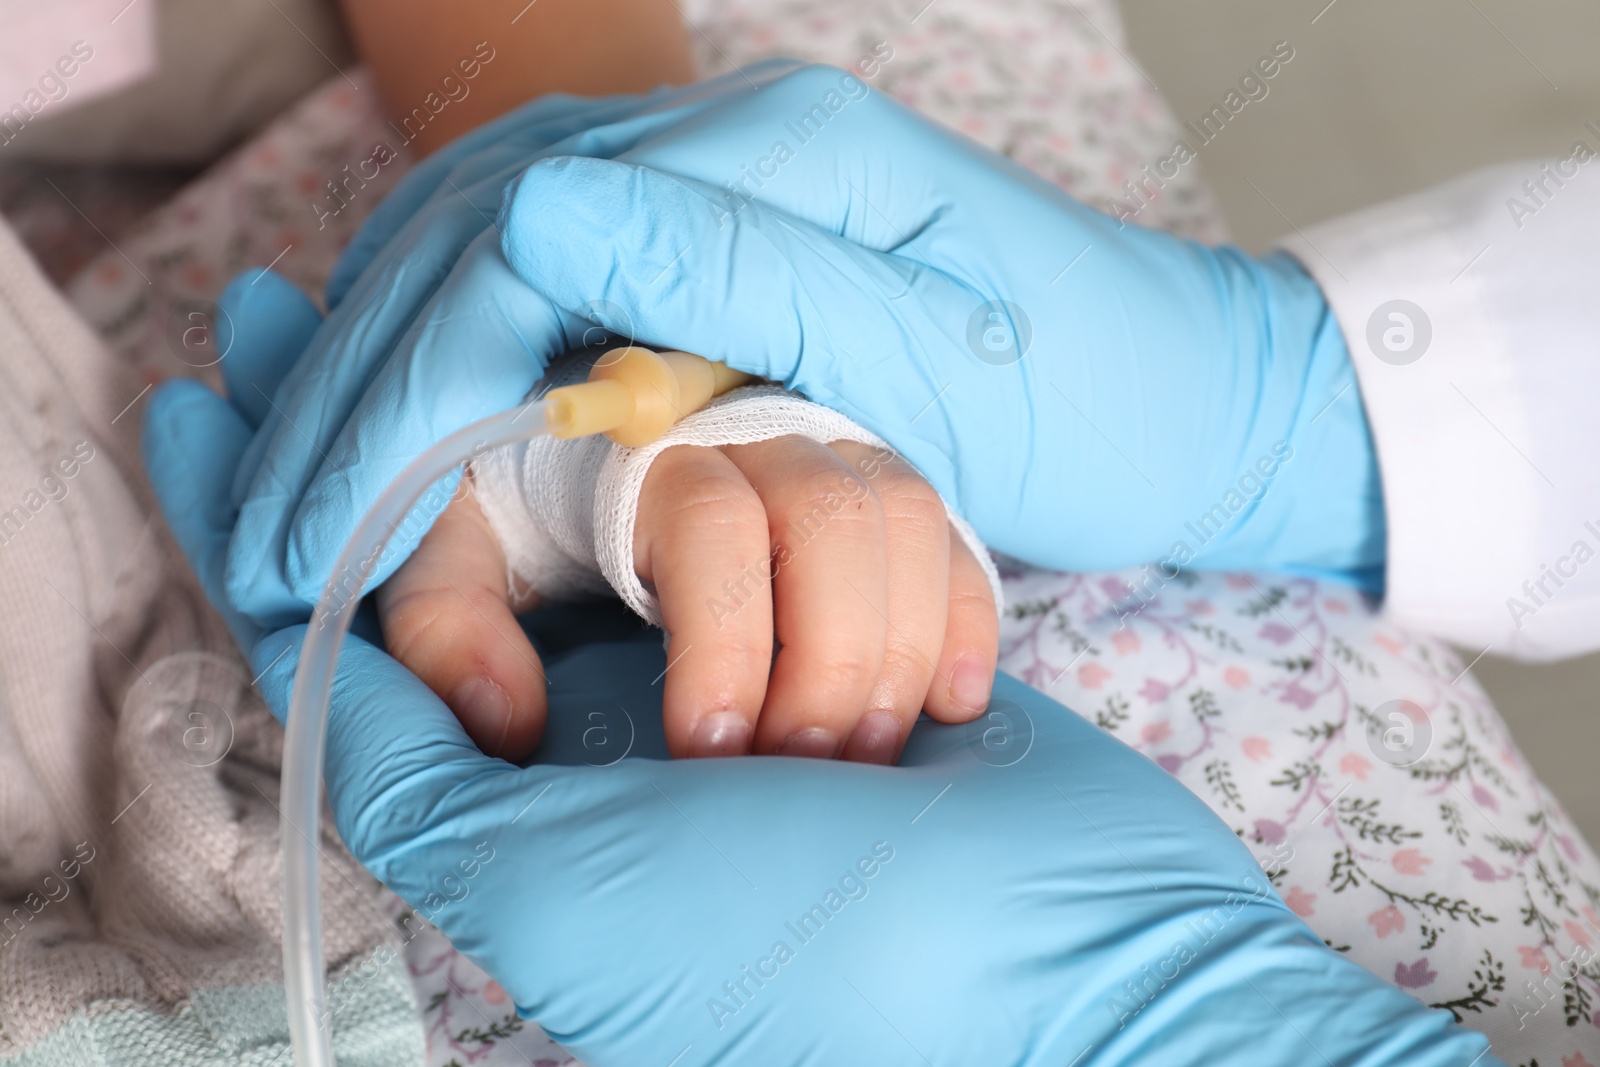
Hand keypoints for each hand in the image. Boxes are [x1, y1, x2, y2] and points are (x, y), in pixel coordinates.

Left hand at [143, 334, 1494, 1066]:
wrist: (1088, 972)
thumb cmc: (809, 955)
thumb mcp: (558, 886)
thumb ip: (408, 771)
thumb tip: (308, 648)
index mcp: (560, 772)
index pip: (401, 609)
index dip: (315, 494)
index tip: (253, 368)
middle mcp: (662, 703)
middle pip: (587, 523)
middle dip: (667, 572)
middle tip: (725, 682)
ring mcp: (791, 652)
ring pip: (757, 510)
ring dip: (824, 631)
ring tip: (866, 767)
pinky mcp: (901, 621)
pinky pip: (877, 524)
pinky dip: (909, 597)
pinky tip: (946, 700)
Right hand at [222, 62, 1386, 638]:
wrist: (1171, 392)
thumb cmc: (1080, 395)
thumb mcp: (926, 355)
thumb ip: (734, 280)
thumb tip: (535, 219)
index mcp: (771, 149)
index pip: (515, 247)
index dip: (401, 394)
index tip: (322, 529)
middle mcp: (712, 135)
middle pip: (464, 239)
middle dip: (352, 401)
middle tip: (270, 542)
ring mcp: (698, 176)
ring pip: (467, 256)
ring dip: (368, 387)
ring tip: (291, 508)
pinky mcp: (699, 238)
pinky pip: (522, 285)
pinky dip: (438, 371)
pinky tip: (384, 448)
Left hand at [378, 436, 997, 762]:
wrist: (593, 438)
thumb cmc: (522, 512)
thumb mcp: (451, 558)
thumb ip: (449, 627)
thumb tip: (505, 717)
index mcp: (647, 448)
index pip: (714, 525)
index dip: (724, 642)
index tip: (709, 750)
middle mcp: (758, 433)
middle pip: (833, 521)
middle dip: (828, 660)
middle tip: (801, 770)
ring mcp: (837, 452)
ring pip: (908, 522)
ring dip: (903, 646)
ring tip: (872, 755)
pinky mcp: (889, 491)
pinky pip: (955, 537)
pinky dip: (969, 619)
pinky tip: (955, 705)